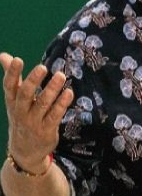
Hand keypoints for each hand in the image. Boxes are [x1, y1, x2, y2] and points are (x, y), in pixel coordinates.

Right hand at [1, 52, 73, 174]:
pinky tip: (69, 92)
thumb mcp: (14, 100)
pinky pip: (55, 116)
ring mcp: (33, 122)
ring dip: (52, 89)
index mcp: (12, 102)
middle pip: (25, 94)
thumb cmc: (22, 117)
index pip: (10, 86)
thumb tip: (4, 55)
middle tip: (43, 67)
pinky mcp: (47, 130)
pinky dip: (62, 104)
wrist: (25, 152)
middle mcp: (21, 111)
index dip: (12, 73)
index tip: (17, 59)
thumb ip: (13, 77)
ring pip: (43, 104)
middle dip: (33, 81)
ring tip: (61, 76)